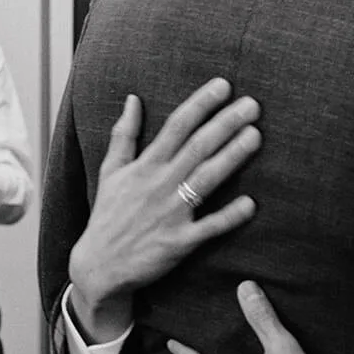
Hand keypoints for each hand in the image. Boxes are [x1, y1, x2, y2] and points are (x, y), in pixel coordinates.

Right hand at [65, 79, 261, 336]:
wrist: (98, 267)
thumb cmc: (107, 216)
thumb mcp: (110, 171)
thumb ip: (124, 134)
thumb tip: (133, 99)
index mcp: (145, 166)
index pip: (176, 126)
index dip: (201, 104)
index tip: (224, 85)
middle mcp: (159, 185)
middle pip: (197, 147)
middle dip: (225, 123)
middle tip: (252, 105)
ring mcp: (170, 214)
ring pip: (206, 179)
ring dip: (232, 157)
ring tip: (255, 136)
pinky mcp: (178, 243)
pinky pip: (208, 227)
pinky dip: (228, 216)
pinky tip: (250, 203)